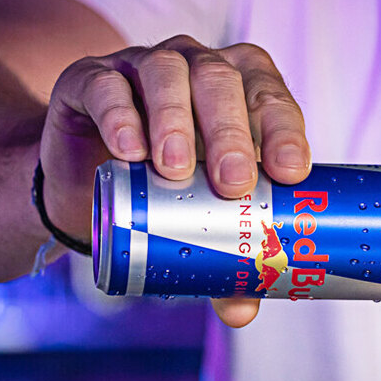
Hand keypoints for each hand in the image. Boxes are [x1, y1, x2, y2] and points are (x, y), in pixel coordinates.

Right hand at [39, 35, 310, 326]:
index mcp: (241, 95)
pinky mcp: (91, 81)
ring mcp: (143, 68)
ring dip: (175, 120)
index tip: (290, 173)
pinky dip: (119, 114)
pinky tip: (129, 149)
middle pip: (221, 81)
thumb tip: (242, 312)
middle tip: (233, 184)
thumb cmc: (168, 196)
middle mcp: (197, 71)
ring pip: (166, 73)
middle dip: (231, 131)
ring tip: (176, 170)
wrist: (90, 186)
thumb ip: (227, 265)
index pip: (270, 98)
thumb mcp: (203, 227)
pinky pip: (106, 86)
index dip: (284, 129)